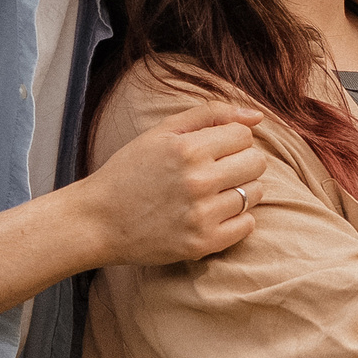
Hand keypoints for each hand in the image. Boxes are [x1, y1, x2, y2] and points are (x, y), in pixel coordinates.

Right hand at [76, 102, 269, 266]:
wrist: (99, 220)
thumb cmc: (130, 170)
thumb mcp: (162, 132)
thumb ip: (210, 114)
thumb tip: (258, 116)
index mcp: (188, 149)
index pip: (244, 136)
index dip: (232, 140)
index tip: (213, 149)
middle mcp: (198, 181)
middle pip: (256, 163)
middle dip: (241, 162)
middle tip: (217, 170)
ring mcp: (201, 215)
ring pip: (256, 193)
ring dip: (241, 190)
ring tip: (214, 192)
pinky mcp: (202, 243)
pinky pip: (247, 225)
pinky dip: (237, 219)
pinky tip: (214, 213)